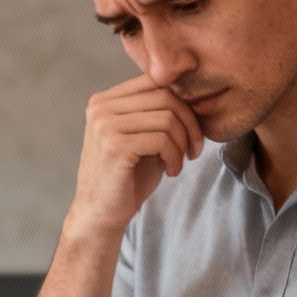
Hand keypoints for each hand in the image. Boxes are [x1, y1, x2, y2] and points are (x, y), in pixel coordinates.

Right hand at [64, 73, 202, 241]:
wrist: (101, 215)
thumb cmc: (127, 178)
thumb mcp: (145, 138)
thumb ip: (160, 115)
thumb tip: (195, 96)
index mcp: (105, 100)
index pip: (155, 81)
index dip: (183, 103)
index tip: (192, 130)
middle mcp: (101, 107)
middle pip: (165, 96)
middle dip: (190, 124)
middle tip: (194, 150)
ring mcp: (105, 124)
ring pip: (167, 118)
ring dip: (183, 144)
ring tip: (179, 163)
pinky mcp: (114, 145)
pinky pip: (162, 139)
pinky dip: (175, 156)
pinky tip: (172, 171)